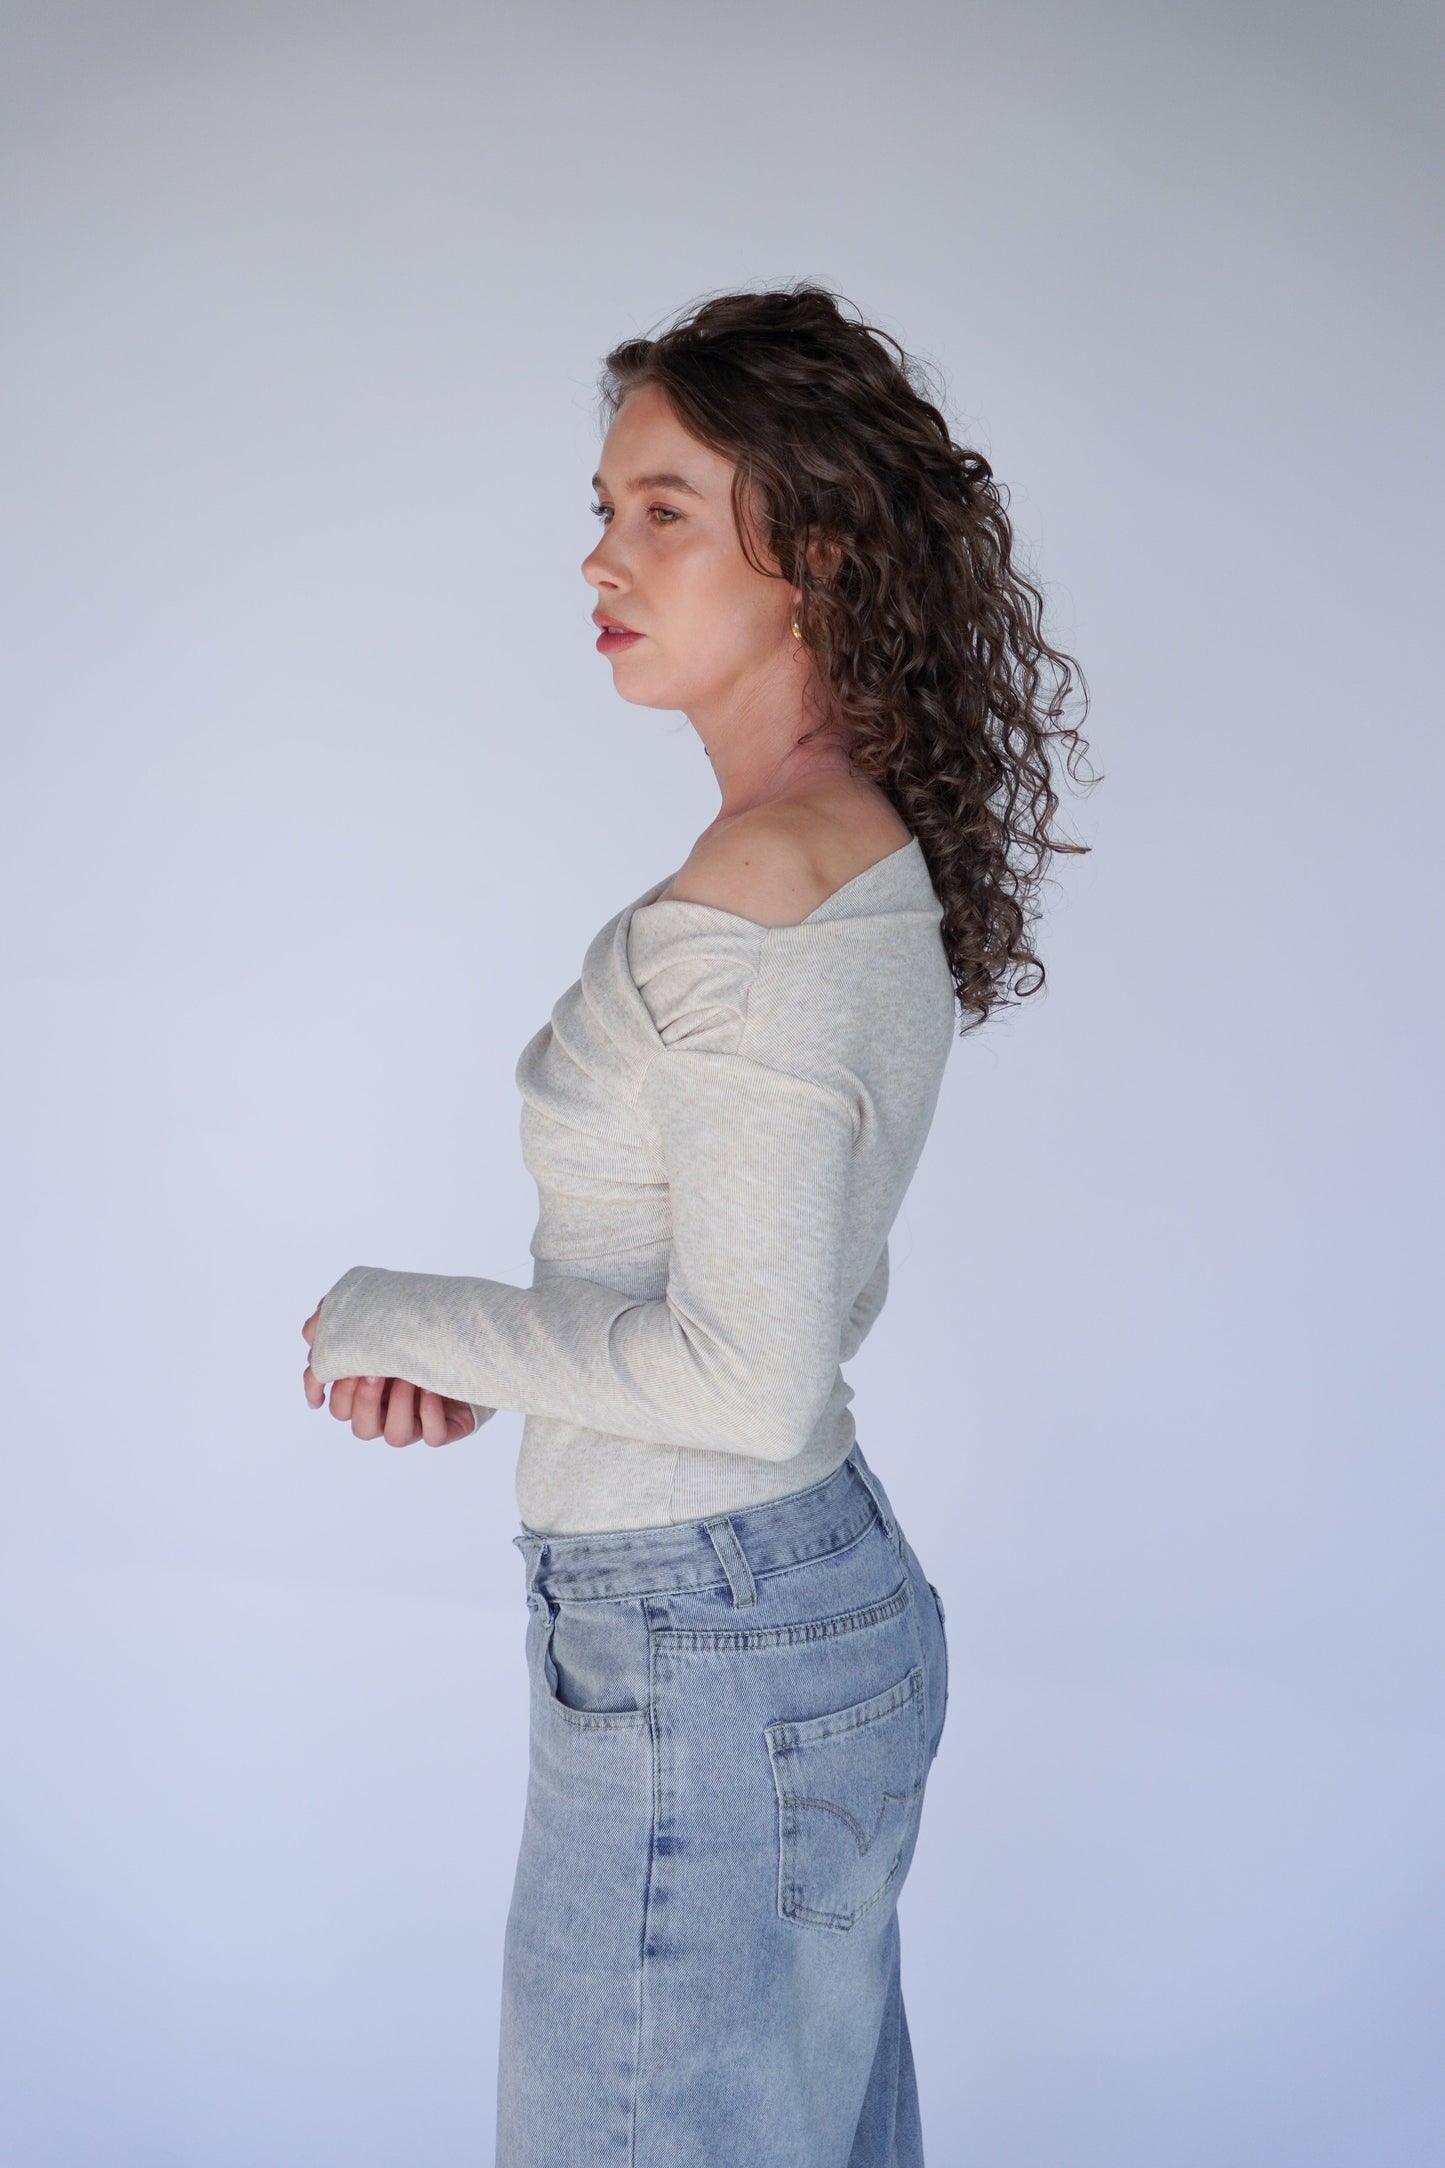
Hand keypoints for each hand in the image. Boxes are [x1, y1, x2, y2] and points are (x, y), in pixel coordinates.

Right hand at [302, 1300, 477, 1447]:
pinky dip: (429, 1414)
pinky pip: (433, 1437)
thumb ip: (339, 1322)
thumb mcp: (376, 1319)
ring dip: (398, 1406)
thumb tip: (310, 1335)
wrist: (466, 1334)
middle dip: (366, 1400)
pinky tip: (432, 1388)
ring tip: (410, 1376)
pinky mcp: (445, 1427)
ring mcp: (416, 1423)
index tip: (344, 1367)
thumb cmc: (414, 1329)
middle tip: (377, 1370)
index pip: (337, 1407)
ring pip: (394, 1436)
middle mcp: (388, 1413)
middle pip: (361, 1428)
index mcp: (365, 1393)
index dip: (337, 1393)